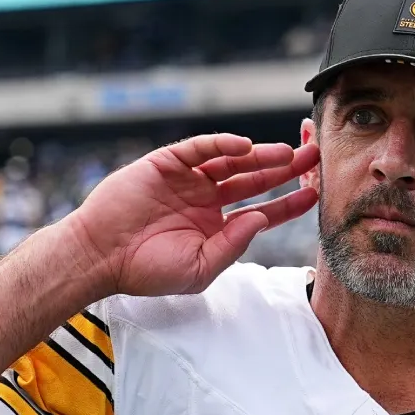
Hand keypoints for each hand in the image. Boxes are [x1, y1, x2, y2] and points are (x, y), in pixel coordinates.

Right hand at [61, 133, 319, 298]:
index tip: (315, 193)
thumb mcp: (199, 268)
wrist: (99, 256)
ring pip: (232, 160)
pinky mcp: (166, 163)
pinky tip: (243, 146)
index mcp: (215, 226)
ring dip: (260, 155)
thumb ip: (232, 245)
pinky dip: (221, 144)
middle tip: (315, 157)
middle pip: (254, 178)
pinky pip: (200, 148)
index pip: (262, 210)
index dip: (289, 202)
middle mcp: (205, 199)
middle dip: (285, 168)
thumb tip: (261, 217)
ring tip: (287, 153)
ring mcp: (187, 179)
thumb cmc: (145, 270)